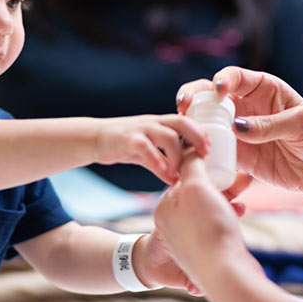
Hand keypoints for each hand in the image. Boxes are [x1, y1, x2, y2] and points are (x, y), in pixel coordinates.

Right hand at [94, 114, 209, 184]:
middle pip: (182, 123)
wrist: (93, 138)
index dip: (200, 133)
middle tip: (204, 155)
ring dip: (178, 156)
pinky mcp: (126, 138)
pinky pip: (145, 147)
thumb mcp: (146, 152)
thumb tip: (177, 180)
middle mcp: (153, 122)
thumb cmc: (123, 144)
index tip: (209, 149)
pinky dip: (158, 161)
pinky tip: (164, 174)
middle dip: (197, 137)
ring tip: (179, 174)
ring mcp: (140, 129)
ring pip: (168, 136)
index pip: (186, 122)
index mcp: (160, 123)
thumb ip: (162, 163)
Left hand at [153, 153, 263, 295]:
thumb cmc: (208, 229)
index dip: (205, 169)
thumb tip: (189, 150)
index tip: (224, 163)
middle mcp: (175, 226)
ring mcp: (191, 242)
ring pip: (211, 211)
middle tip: (241, 178)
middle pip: (199, 195)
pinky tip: (241, 213)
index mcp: (166, 209)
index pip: (183, 180)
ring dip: (229, 201)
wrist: (225, 276)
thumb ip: (191, 165)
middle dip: (222, 185)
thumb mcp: (196, 187)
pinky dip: (230, 219)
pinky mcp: (208, 254)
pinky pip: (219, 228)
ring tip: (244, 194)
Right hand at [176, 67, 302, 199]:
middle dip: (195, 97)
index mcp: (265, 89)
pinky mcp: (242, 158)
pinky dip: (204, 153)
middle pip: (213, 97)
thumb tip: (237, 128)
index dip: (222, 79)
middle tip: (184, 107)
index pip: (236, 77)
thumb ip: (271, 124)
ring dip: (195, 126)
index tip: (217, 89)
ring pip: (209, 124)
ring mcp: (242, 133)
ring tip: (186, 134)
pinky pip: (217, 153)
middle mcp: (248, 108)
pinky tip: (196, 156)